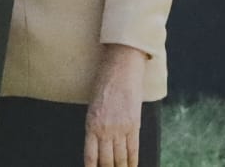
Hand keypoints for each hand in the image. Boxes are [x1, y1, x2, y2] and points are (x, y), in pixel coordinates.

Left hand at [85, 44, 144, 166]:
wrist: (121, 66)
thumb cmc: (104, 82)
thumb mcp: (93, 105)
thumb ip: (95, 125)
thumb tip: (99, 144)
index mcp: (91, 125)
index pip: (91, 157)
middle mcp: (105, 130)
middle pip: (106, 161)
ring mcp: (121, 128)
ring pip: (120, 158)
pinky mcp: (134, 124)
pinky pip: (133, 149)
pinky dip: (133, 161)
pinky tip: (132, 166)